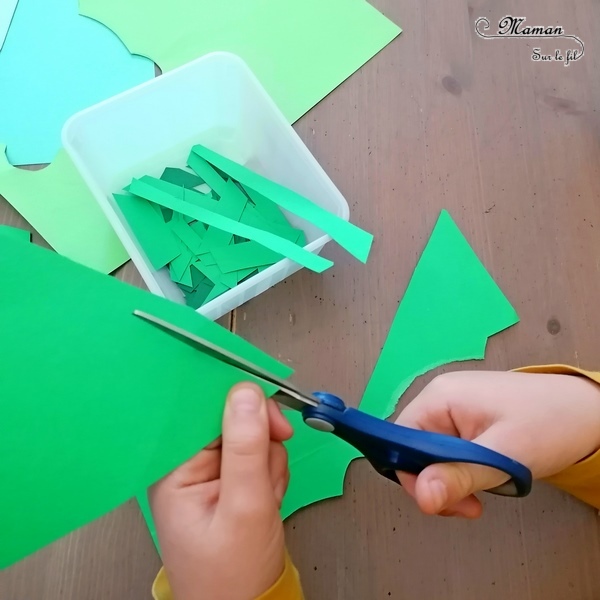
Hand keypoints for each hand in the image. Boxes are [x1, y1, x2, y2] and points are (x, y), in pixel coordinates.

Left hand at [149, 383, 292, 599]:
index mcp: (174, 469)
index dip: (239, 404)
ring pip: (250, 436)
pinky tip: (266, 497)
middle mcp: (187, 466)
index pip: (202, 410)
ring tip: (264, 496)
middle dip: (259, 443)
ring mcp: (208, 473)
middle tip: (268, 469)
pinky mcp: (228, 480)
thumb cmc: (232, 574)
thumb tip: (247, 393)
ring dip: (267, 463)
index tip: (270, 414)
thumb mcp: (245, 506)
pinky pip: (257, 456)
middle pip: (230, 419)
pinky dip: (269, 473)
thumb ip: (246, 447)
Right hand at [395, 371, 599, 517]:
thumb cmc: (549, 424)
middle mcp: (440, 397)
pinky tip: (484, 478)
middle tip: (469, 504)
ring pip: (431, 453)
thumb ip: (460, 475)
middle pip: (414, 448)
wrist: (585, 412)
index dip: (413, 474)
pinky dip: (461, 470)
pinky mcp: (466, 419)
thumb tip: (421, 498)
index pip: (401, 439)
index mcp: (439, 396)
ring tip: (480, 495)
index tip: (442, 501)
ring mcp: (452, 407)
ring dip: (450, 480)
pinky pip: (448, 449)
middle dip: (436, 482)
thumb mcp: (504, 455)